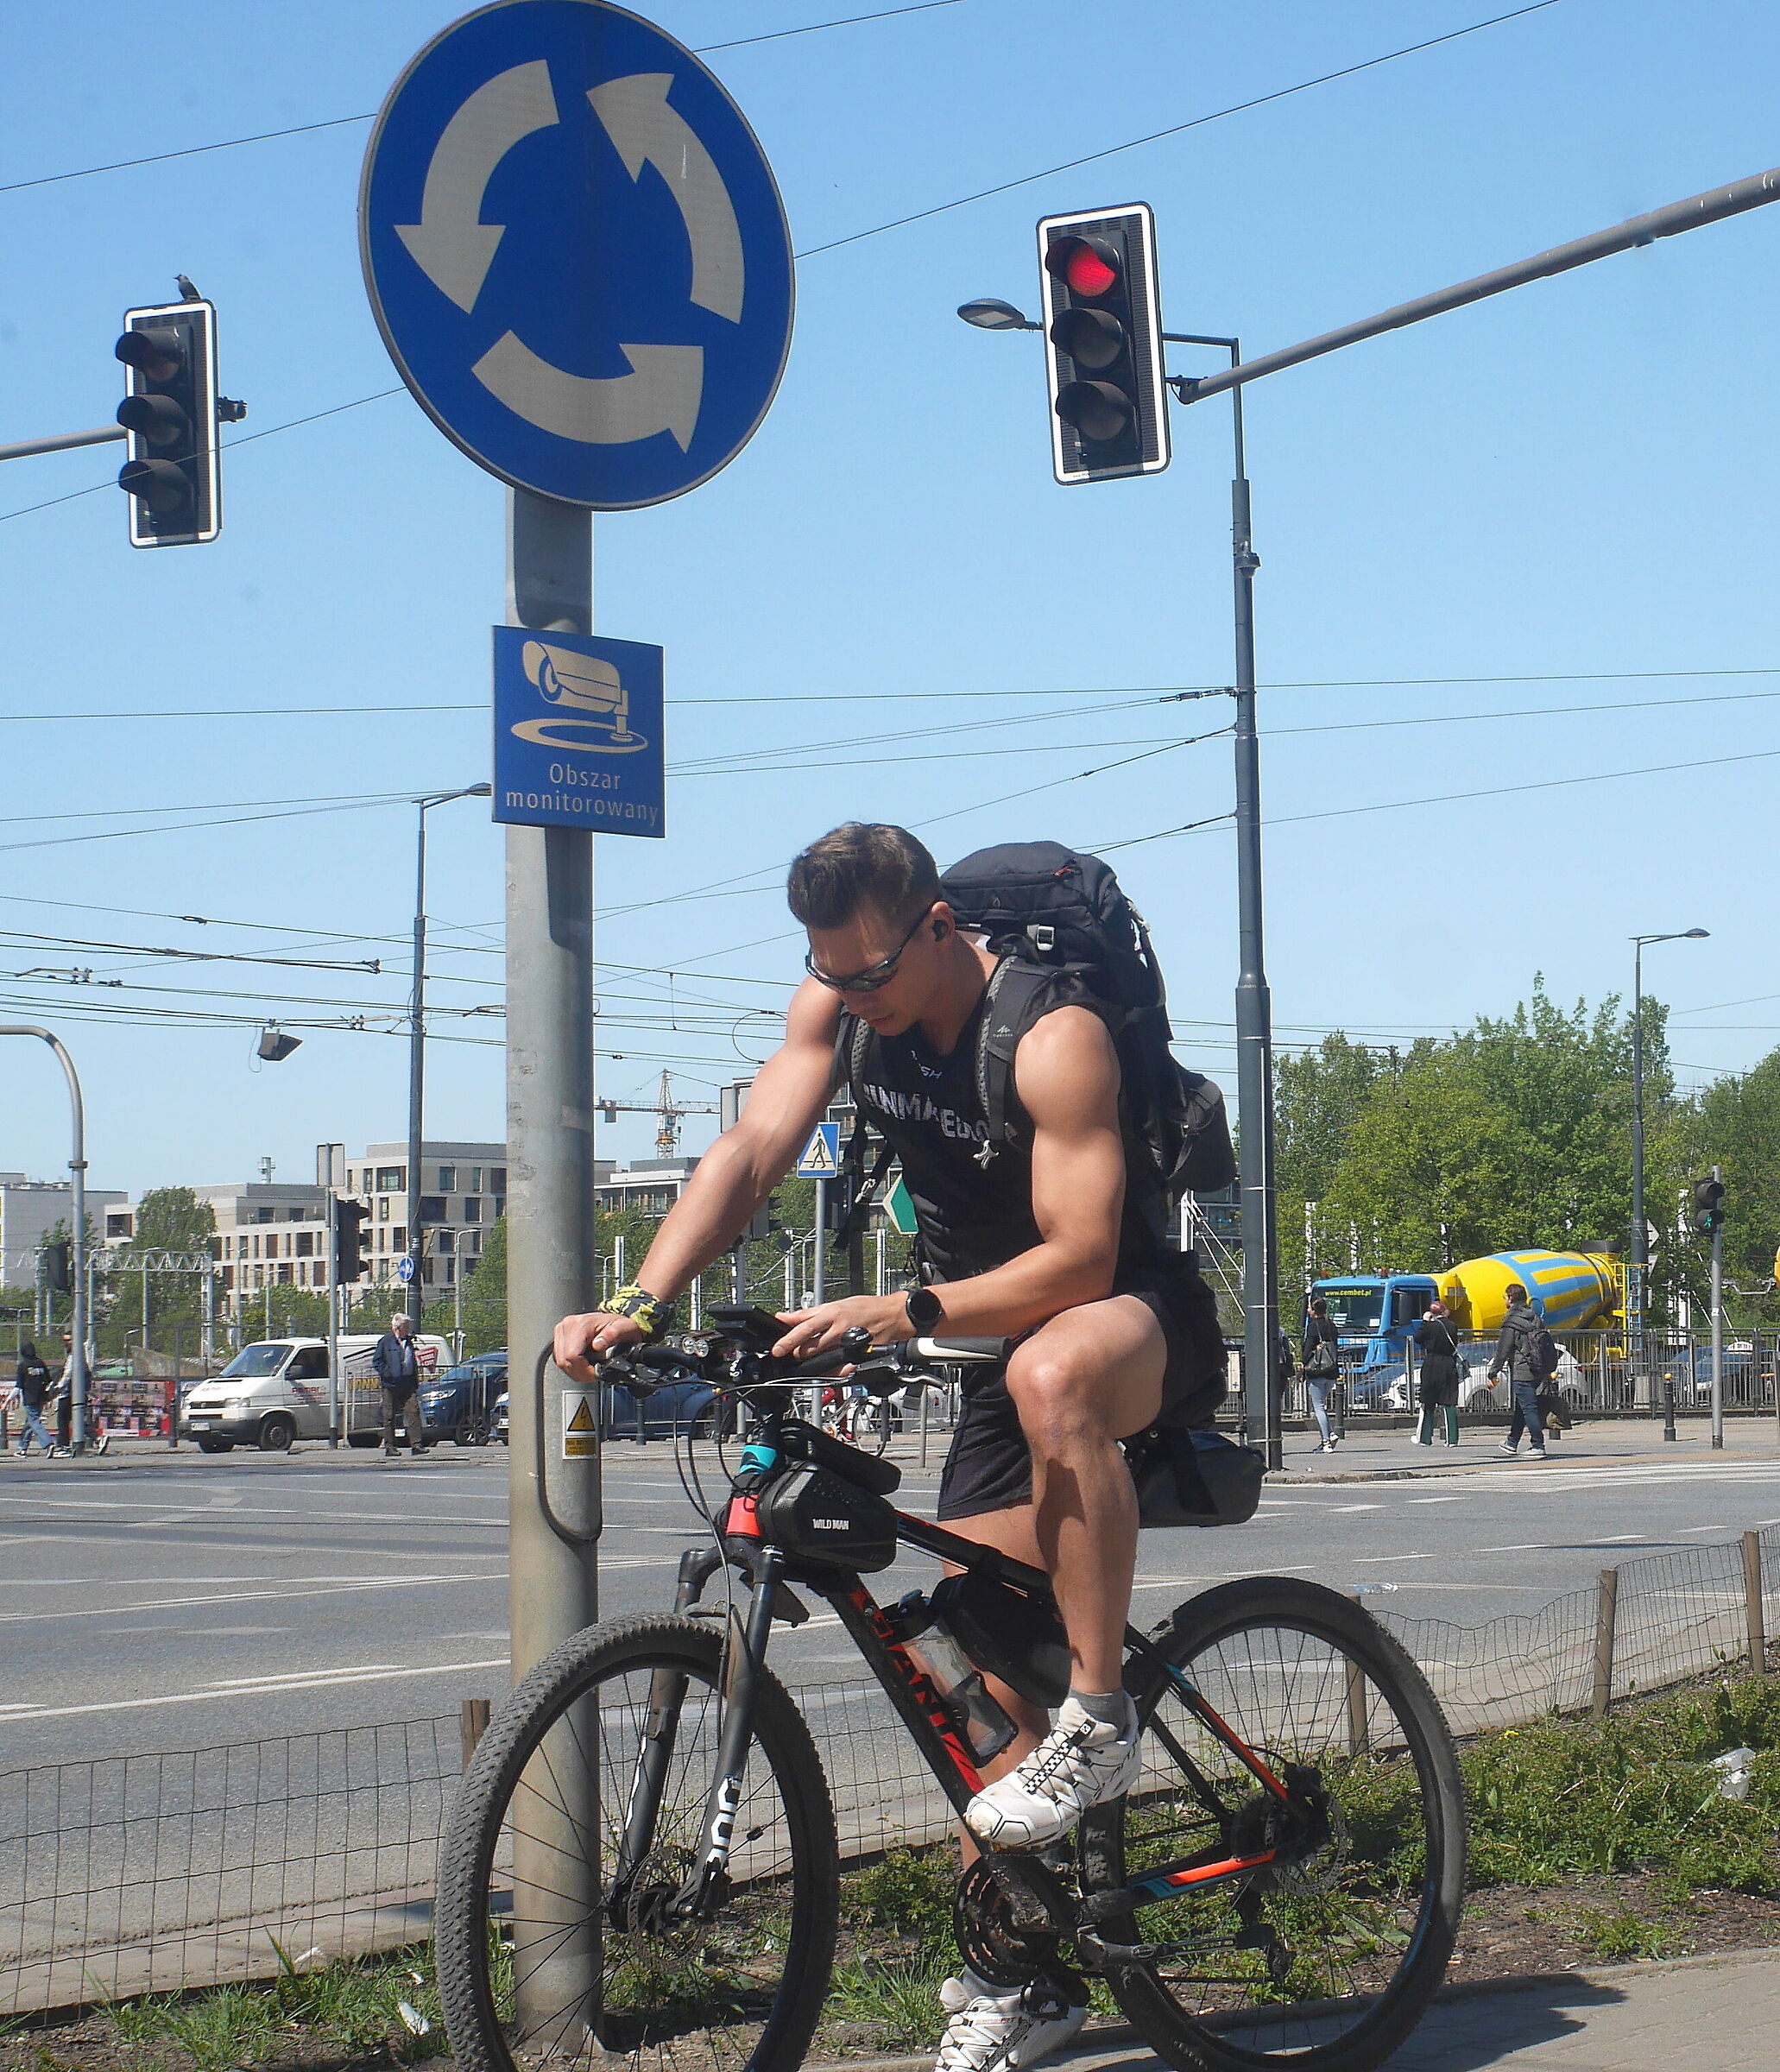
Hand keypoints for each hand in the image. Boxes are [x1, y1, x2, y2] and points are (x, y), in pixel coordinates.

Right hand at [553, 1309, 646, 1383]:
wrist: (615, 1323)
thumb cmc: (620, 1325)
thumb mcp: (625, 1328)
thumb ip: (614, 1334)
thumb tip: (598, 1345)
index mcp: (580, 1323)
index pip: (572, 1356)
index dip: (584, 1370)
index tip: (596, 1373)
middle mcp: (567, 1326)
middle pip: (564, 1361)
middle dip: (581, 1373)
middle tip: (595, 1374)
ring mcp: (562, 1332)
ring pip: (561, 1362)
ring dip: (576, 1371)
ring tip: (591, 1369)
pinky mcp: (560, 1339)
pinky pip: (561, 1359)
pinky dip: (573, 1366)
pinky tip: (585, 1364)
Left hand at [772, 1294, 908, 1361]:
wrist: (892, 1316)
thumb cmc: (864, 1308)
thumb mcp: (833, 1304)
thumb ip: (806, 1314)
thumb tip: (783, 1317)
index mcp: (831, 1315)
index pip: (805, 1329)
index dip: (789, 1341)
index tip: (777, 1350)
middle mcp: (839, 1330)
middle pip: (811, 1348)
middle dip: (800, 1353)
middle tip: (797, 1353)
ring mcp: (850, 1345)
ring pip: (823, 1361)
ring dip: (815, 1361)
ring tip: (816, 1357)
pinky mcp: (859, 1357)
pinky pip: (840, 1370)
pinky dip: (832, 1370)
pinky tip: (831, 1365)